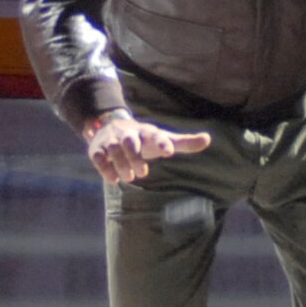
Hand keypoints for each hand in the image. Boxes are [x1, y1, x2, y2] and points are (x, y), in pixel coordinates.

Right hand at [84, 111, 211, 183]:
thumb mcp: (162, 139)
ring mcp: (111, 141)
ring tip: (129, 178)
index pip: (154, 134)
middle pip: (130, 141)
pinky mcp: (97, 150)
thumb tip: (208, 139)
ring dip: (121, 163)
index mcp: (145, 131)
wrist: (109, 126)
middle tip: (143, 173)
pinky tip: (113, 180)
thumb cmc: (143, 138)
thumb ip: (183, 142)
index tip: (168, 152)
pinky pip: (98, 157)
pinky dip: (105, 168)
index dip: (161, 142)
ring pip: (113, 149)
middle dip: (135, 156)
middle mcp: (127, 133)